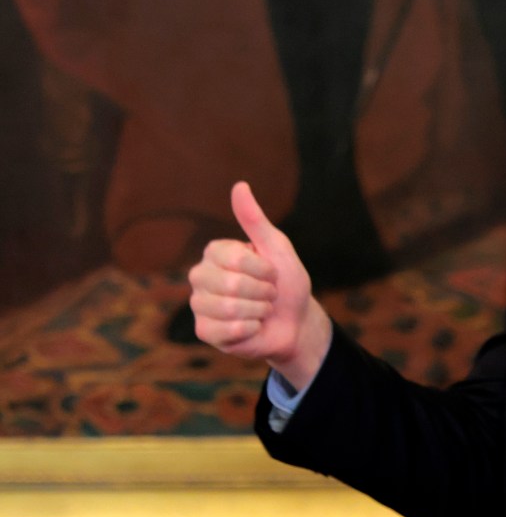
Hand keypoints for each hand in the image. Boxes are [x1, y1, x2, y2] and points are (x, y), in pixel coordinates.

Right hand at [187, 181, 332, 388]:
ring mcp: (199, 305)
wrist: (295, 321)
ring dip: (259, 310)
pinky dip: (251, 328)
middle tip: (268, 293)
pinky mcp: (204, 331)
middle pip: (231, 284)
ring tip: (261, 309)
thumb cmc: (286, 282)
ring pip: (229, 308)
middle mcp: (200, 276)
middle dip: (263, 291)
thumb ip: (255, 220)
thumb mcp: (277, 248)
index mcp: (215, 253)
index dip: (262, 268)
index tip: (271, 272)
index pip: (234, 258)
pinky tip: (252, 326)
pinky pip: (227, 330)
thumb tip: (240, 185)